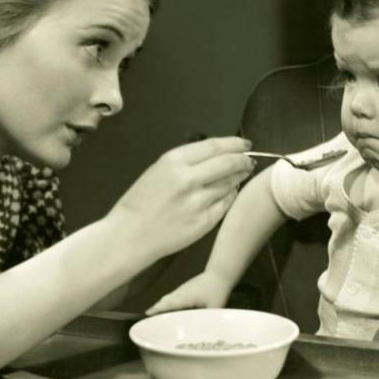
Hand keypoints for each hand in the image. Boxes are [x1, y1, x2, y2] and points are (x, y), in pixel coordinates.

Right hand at [110, 137, 253, 259]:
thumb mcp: (157, 171)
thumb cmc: (140, 202)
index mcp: (174, 161)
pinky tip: (228, 193)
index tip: (244, 144)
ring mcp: (198, 202)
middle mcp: (188, 179)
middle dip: (243, 160)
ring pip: (230, 184)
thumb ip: (186, 162)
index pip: (214, 146)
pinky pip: (226, 203)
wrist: (129, 235)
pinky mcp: (204, 221)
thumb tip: (217, 156)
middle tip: (249, 161)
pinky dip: (230, 196)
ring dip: (238, 178)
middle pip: (228, 163)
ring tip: (240, 175)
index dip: (234, 143)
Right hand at [147, 271, 230, 314]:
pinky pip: (173, 296)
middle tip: (148, 318)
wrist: (220, 273)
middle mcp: (180, 292)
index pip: (168, 304)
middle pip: (165, 301)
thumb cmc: (217, 289)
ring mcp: (183, 288)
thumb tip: (205, 332)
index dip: (157, 309)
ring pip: (168, 297)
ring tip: (155, 315)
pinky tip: (170, 308)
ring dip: (161, 305)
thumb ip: (207, 319)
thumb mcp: (214, 307)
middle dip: (156, 308)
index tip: (147, 314)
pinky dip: (168, 302)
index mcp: (184, 297)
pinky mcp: (186, 287)